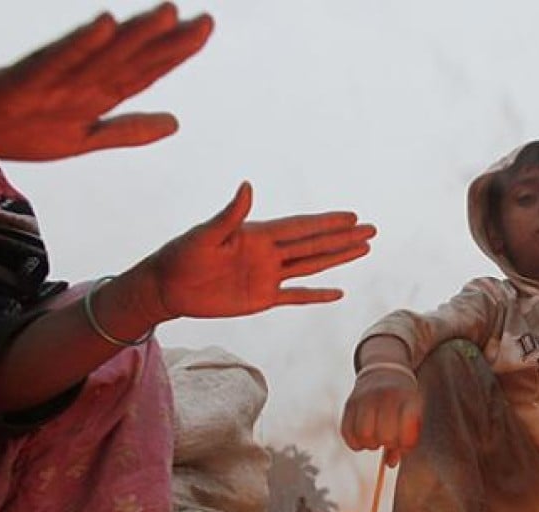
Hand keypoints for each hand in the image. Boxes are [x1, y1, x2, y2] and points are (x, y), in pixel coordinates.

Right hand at [0, 3, 211, 160]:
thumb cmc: (25, 130)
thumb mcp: (87, 138)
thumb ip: (129, 130)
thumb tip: (176, 124)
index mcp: (100, 92)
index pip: (148, 70)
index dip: (178, 52)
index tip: (205, 31)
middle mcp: (86, 79)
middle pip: (137, 58)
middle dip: (171, 40)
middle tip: (208, 21)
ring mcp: (60, 78)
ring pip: (108, 54)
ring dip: (138, 34)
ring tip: (169, 15)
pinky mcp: (32, 79)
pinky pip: (63, 58)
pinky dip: (85, 42)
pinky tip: (107, 24)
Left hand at [140, 181, 375, 320]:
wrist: (167, 287)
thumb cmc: (181, 255)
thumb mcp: (205, 234)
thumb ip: (230, 214)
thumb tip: (247, 186)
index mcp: (258, 234)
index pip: (301, 227)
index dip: (327, 222)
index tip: (352, 216)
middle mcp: (269, 254)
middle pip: (314, 244)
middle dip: (343, 237)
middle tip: (371, 229)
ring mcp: (268, 277)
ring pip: (312, 266)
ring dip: (337, 258)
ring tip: (364, 248)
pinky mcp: (262, 299)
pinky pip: (296, 297)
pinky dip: (317, 296)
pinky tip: (338, 292)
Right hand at [341, 368, 422, 466]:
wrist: (385, 371)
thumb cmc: (403, 401)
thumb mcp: (413, 414)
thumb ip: (406, 440)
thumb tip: (390, 464)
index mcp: (408, 400)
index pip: (407, 431)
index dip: (405, 444)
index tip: (404, 442)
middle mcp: (387, 397)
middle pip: (386, 436)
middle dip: (388, 443)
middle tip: (388, 439)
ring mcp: (366, 399)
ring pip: (365, 435)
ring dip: (370, 444)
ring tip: (375, 439)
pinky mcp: (350, 403)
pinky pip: (347, 432)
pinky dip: (354, 442)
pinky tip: (362, 438)